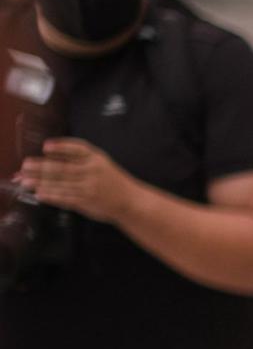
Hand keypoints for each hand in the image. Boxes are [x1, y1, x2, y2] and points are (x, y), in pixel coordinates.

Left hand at [15, 138, 134, 223]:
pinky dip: (52, 196)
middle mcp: (93, 172)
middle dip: (42, 167)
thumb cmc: (113, 180)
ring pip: (62, 184)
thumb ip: (79, 160)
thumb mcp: (101, 164)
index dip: (61, 147)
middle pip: (64, 168)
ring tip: (26, 181)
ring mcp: (90, 188)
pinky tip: (40, 194)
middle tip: (25, 165)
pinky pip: (66, 198)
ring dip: (41, 183)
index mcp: (97, 159)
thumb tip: (49, 158)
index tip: (46, 147)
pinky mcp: (87, 202)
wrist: (131, 201)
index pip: (78, 149)